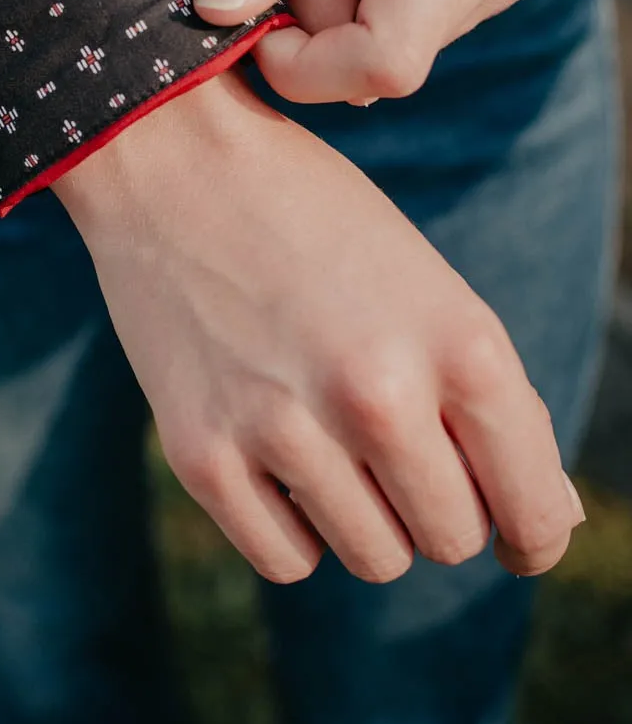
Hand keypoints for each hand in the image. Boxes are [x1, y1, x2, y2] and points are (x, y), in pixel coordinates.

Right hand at [53, 70, 583, 583]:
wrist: (174, 163)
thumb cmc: (318, 222)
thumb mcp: (430, 288)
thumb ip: (494, 403)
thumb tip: (549, 521)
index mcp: (460, 344)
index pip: (532, 508)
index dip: (532, 535)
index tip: (518, 539)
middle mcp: (379, 393)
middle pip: (451, 540)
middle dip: (437, 509)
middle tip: (396, 448)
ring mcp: (285, 428)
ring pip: (375, 558)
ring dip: (366, 519)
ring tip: (332, 440)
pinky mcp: (203, 455)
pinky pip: (287, 559)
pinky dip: (292, 527)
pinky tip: (276, 458)